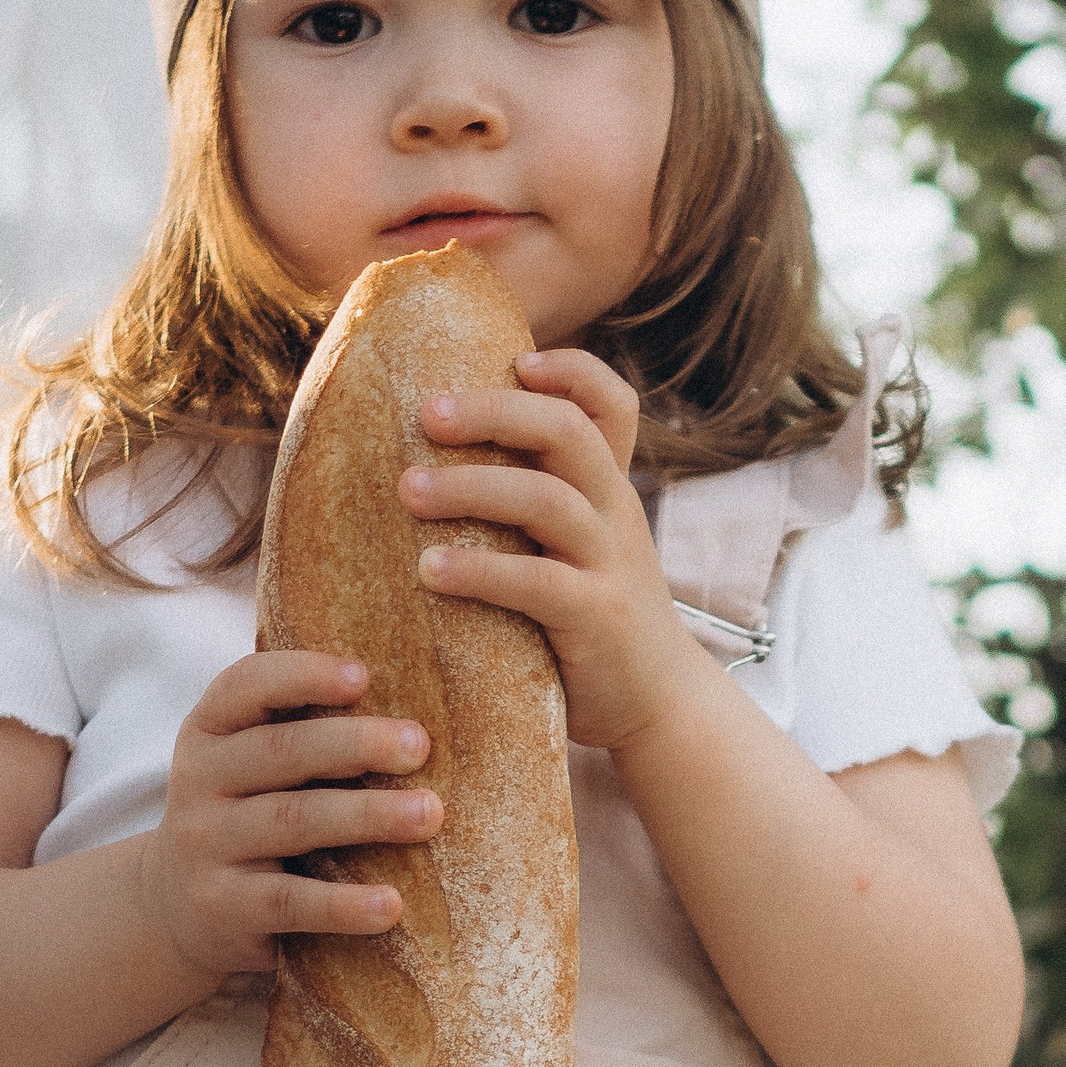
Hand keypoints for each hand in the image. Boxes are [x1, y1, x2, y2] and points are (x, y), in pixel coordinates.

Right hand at [134, 651, 438, 981]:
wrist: (179, 910)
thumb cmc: (249, 817)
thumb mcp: (253, 767)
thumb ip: (307, 733)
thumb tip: (413, 720)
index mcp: (211, 730)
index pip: (247, 686)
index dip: (303, 675)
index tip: (362, 676)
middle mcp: (199, 781)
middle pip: (281, 751)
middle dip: (356, 744)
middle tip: (419, 746)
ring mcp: (206, 845)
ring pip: (293, 821)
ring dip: (367, 815)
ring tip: (429, 814)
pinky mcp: (222, 907)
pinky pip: (290, 901)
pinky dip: (343, 904)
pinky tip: (391, 906)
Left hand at [407, 350, 707, 752]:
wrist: (658, 705)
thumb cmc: (588, 622)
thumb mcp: (575, 550)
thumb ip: (528, 508)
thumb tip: (420, 468)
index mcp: (608, 489)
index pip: (610, 405)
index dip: (571, 370)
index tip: (515, 361)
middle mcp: (615, 512)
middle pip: (565, 430)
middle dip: (494, 411)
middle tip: (425, 413)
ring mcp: (610, 563)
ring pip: (546, 499)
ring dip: (471, 486)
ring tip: (408, 490)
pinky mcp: (597, 618)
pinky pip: (538, 582)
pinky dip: (480, 570)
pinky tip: (430, 571)